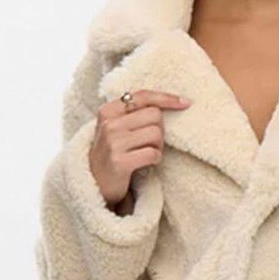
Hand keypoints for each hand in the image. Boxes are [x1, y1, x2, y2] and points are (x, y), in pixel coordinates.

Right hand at [89, 89, 191, 206]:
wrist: (93, 183)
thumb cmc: (111, 153)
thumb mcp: (115, 128)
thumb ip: (133, 113)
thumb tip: (168, 101)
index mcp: (108, 111)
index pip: (143, 96)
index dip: (167, 98)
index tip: (185, 103)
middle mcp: (109, 124)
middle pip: (154, 115)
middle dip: (160, 130)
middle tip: (151, 143)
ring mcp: (113, 143)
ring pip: (156, 134)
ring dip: (158, 146)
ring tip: (147, 153)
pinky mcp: (120, 162)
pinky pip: (153, 154)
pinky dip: (156, 159)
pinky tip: (146, 163)